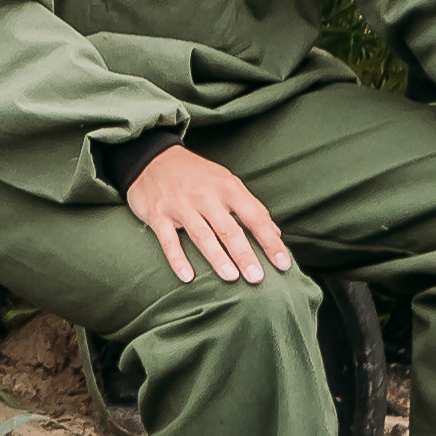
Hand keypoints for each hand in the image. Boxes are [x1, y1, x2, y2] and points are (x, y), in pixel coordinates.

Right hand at [124, 143, 290, 286]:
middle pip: (229, 229)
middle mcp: (205, 196)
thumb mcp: (226, 182)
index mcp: (227, 187)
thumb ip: (249, 207)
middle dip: (244, 254)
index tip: (283, 264)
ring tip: (231, 277)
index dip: (270, 242)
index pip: (255, 217)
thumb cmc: (195, 174)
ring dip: (217, 257)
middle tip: (257, 277)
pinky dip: (177, 259)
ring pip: (202, 234)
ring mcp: (180, 205)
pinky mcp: (157, 214)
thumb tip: (275, 233)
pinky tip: (188, 276)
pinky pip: (168, 240)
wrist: (152, 158)